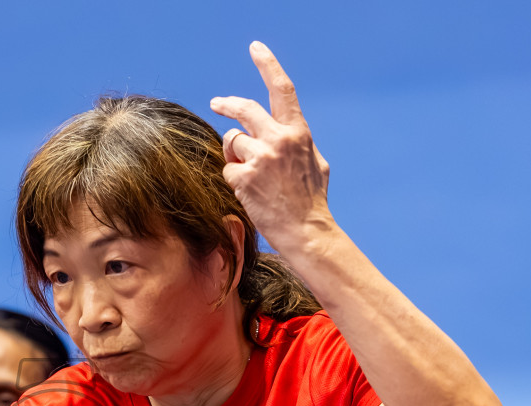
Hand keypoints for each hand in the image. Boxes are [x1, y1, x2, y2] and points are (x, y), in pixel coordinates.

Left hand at [210, 42, 332, 250]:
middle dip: (227, 104)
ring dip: (235, 156)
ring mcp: (260, 157)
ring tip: (251, 176)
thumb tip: (285, 133)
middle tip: (216, 103)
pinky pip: (227, 169)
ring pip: (232, 142)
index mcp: (298, 132)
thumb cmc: (310, 200)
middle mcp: (279, 139)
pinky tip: (249, 192)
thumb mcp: (314, 162)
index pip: (282, 89)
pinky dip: (234, 180)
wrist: (306, 230)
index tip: (256, 49)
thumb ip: (297, 142)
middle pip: (244, 109)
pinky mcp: (243, 176)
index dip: (268, 65)